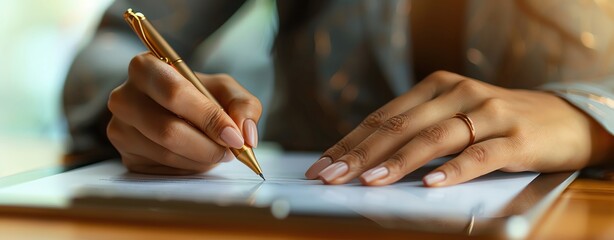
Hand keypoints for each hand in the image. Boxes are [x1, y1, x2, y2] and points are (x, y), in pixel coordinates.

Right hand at [107, 53, 261, 174]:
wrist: (175, 113)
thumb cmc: (199, 96)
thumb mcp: (224, 90)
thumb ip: (243, 105)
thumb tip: (246, 135)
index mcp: (145, 67)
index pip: (175, 94)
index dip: (209, 117)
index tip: (234, 136)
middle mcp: (124, 97)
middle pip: (168, 130)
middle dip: (207, 145)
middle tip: (230, 150)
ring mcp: (120, 129)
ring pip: (167, 153)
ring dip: (202, 158)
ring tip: (216, 151)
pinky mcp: (126, 156)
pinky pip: (163, 169)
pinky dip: (189, 167)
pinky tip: (197, 156)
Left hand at [305, 71, 612, 186]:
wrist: (563, 119)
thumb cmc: (495, 123)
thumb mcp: (452, 118)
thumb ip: (416, 131)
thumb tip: (367, 161)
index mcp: (436, 87)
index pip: (382, 117)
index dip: (349, 142)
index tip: (322, 166)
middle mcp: (457, 93)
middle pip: (400, 126)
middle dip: (361, 154)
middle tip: (331, 177)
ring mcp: (488, 112)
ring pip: (435, 138)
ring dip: (399, 162)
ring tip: (371, 182)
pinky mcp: (517, 137)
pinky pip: (481, 155)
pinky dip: (455, 170)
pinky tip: (432, 184)